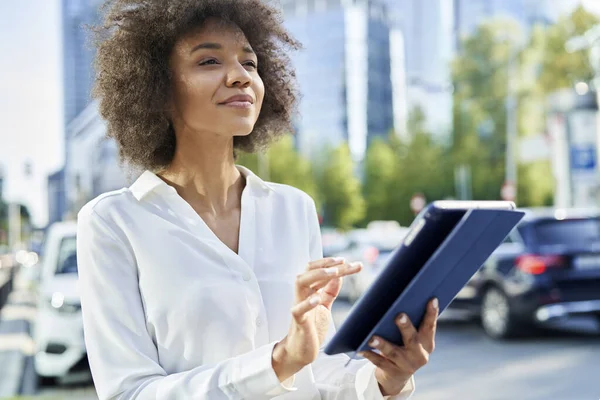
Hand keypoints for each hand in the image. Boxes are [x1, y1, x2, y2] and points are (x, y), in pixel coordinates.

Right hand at [272, 257, 361, 381]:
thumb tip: (339, 275)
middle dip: (325, 263)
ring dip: (317, 275)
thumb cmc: (311, 327)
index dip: (336, 265)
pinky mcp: (298, 321)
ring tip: (333, 273)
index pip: (321, 270)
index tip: (355, 263)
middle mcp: (303, 294)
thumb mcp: (324, 306)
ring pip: (300, 283)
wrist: (300, 351)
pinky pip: (298, 309)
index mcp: (310, 290)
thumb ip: (329, 291)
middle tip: (343, 261)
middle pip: (309, 270)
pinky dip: (307, 303)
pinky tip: (317, 298)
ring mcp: (299, 306)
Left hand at [360, 298, 438, 396]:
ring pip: (393, 352)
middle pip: (412, 339)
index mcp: (427, 343)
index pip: (429, 326)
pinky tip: (361, 348)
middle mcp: (419, 355)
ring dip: (383, 344)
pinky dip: (370, 355)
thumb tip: (400, 298)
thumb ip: (410, 323)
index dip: (432, 313)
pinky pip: (379, 362)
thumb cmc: (403, 347)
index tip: (432, 299)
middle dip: (405, 327)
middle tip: (399, 315)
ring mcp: (406, 365)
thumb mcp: (412, 338)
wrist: (397, 377)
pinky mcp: (392, 372)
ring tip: (372, 337)